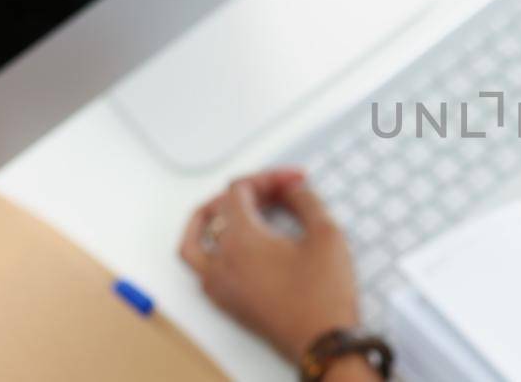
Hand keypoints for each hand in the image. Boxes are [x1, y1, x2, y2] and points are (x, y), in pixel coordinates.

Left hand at [179, 169, 361, 365]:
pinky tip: (231, 248)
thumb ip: (305, 201)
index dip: (268, 177)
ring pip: (193, 242)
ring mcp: (218, 285)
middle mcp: (220, 260)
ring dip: (206, 220)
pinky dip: (209, 250)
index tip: (295, 181)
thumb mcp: (326, 234)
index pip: (239, 191)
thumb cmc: (324, 293)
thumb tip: (291, 190)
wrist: (322, 343)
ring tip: (224, 210)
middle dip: (247, 193)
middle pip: (217, 210)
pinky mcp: (225, 303)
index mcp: (241, 239)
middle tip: (278, 192)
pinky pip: (200, 269)